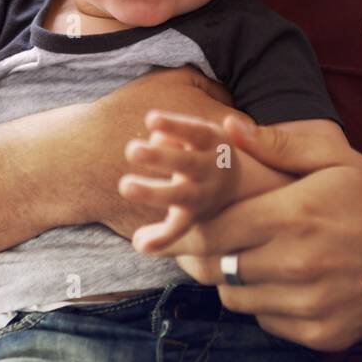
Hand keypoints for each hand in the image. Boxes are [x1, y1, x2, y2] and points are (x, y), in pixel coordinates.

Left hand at [67, 66, 237, 239]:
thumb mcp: (199, 132)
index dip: (174, 125)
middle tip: (131, 150)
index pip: (194, 131)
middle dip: (160, 157)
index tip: (150, 118)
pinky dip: (161, 238)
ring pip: (180, 195)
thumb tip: (154, 141)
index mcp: (212, 141)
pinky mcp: (192, 216)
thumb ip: (174, 134)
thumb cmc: (203, 148)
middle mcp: (210, 168)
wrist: (237, 185)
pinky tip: (140, 243)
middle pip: (187, 163)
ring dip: (152, 192)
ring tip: (125, 185)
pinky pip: (178, 228)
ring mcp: (202, 194)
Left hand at [138, 118, 361, 353]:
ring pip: (237, 298)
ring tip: (253, 257)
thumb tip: (229, 127)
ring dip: (235, 279)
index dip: (191, 226)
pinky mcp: (321, 334)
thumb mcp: (336, 159)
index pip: (214, 229)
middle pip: (218, 267)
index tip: (180, 221)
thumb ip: (280, 144)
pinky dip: (266, 304)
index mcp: (295, 215)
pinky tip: (285, 282)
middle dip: (207, 254)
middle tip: (211, 241)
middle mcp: (298, 264)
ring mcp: (310, 304)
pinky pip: (266, 322)